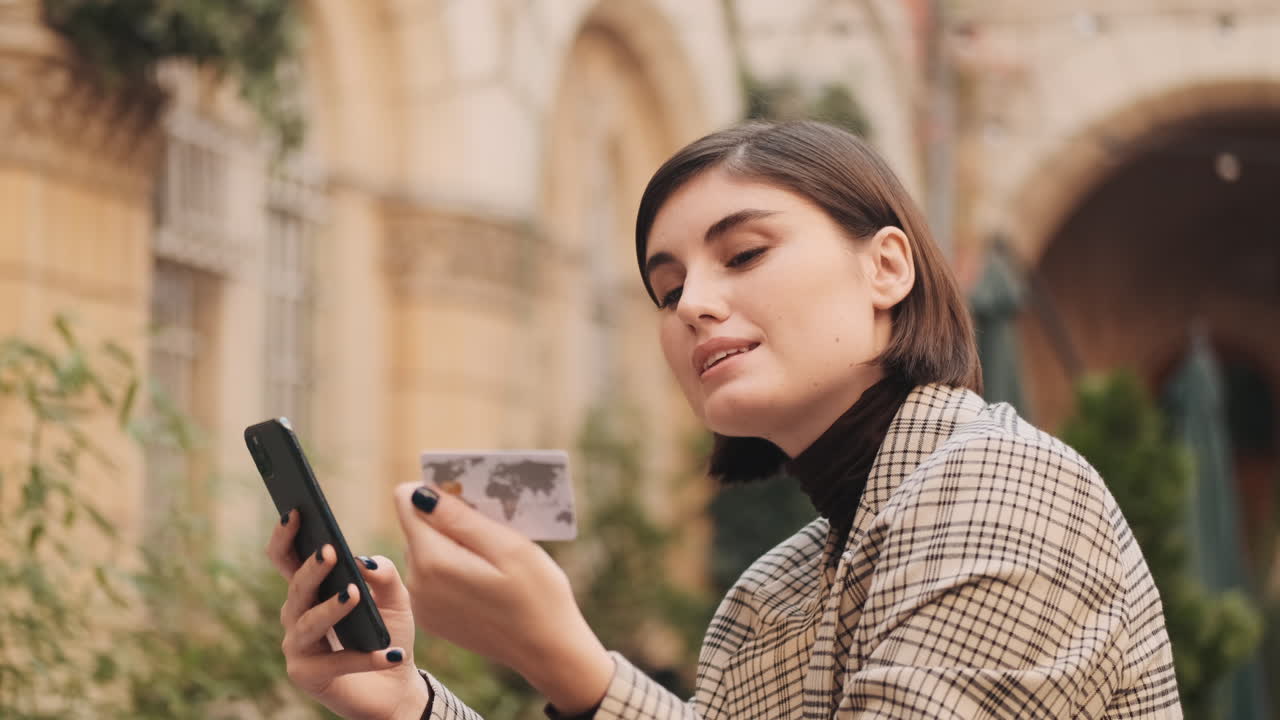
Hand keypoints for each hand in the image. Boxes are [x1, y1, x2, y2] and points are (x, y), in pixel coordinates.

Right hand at [267, 510, 429, 719]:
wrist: (397, 684)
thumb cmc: (387, 633)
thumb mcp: (395, 598)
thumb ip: (382, 574)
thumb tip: (363, 562)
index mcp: (311, 590)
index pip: (288, 558)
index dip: (286, 536)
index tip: (296, 511)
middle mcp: (296, 615)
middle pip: (296, 587)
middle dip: (311, 569)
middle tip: (329, 551)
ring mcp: (298, 646)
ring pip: (308, 622)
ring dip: (332, 608)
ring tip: (354, 595)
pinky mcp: (307, 675)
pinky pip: (335, 662)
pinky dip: (363, 658)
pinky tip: (390, 653)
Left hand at [393, 483, 614, 713]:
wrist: (547, 651)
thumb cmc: (538, 595)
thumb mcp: (508, 547)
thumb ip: (459, 518)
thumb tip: (417, 492)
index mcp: (433, 561)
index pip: (407, 502)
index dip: (437, 491)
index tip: (469, 499)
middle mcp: (417, 583)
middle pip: (418, 526)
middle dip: (448, 518)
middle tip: (492, 531)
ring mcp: (422, 603)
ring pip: (425, 550)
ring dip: (453, 543)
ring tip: (493, 558)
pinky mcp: (432, 617)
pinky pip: (432, 575)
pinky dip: (454, 567)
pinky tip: (485, 579)